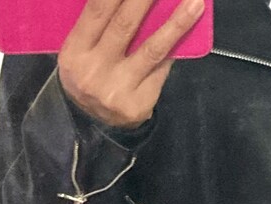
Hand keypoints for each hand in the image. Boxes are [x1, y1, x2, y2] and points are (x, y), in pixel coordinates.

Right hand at [59, 0, 203, 128]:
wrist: (90, 124)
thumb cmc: (89, 73)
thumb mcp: (82, 48)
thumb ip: (101, 24)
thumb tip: (134, 1)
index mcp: (75, 51)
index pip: (98, 9)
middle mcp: (95, 70)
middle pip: (125, 24)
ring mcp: (118, 89)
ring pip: (152, 49)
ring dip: (176, 23)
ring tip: (195, 3)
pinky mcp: (139, 103)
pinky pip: (161, 69)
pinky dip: (175, 47)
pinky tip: (190, 29)